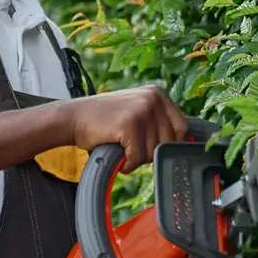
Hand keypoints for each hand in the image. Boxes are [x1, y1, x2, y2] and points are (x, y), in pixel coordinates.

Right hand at [66, 85, 187, 172]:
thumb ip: (159, 122)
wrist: (73, 117)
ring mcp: (142, 109)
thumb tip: (184, 142)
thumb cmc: (105, 120)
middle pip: (169, 141)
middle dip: (151, 152)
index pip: (182, 127)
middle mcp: (153, 98)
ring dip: (137, 158)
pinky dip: (127, 163)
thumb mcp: (137, 112)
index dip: (167, 143)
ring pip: (153, 152)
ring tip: (121, 147)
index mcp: (158, 94)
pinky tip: (117, 154)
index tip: (151, 147)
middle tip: (131, 148)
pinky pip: (138, 157)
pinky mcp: (129, 123)